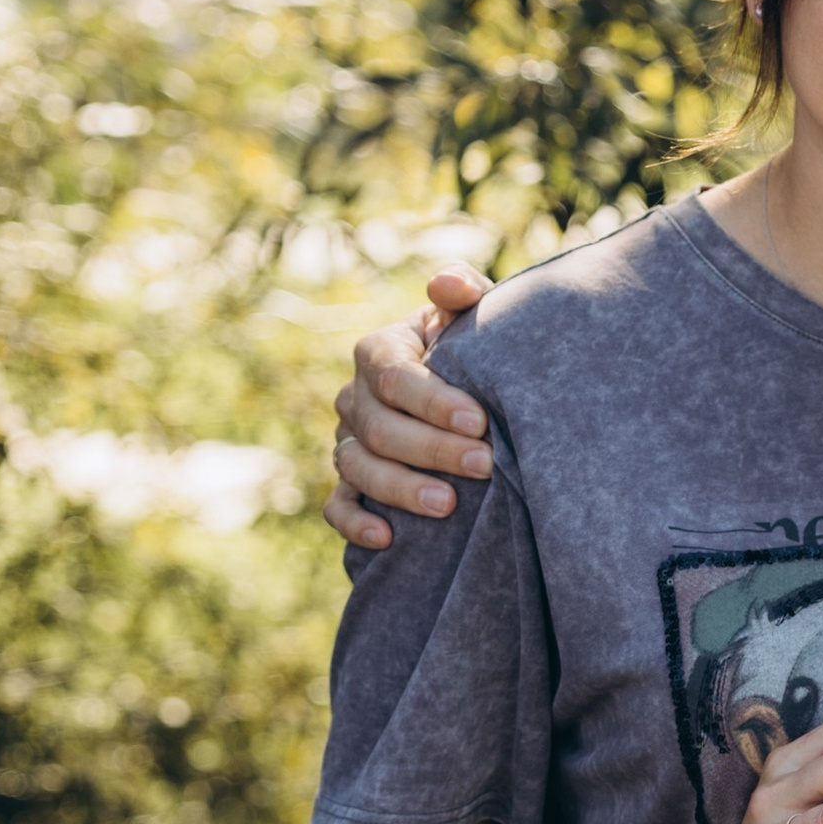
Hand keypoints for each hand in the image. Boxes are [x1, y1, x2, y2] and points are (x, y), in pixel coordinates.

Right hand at [325, 268, 494, 548]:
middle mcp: (356, 397)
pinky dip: (355, 524)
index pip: (395, 377)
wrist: (472, 391)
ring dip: (400, 489)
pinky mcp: (351, 483)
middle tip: (484, 465)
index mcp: (380, 352)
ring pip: (357, 469)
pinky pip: (337, 506)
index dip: (434, 402)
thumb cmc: (475, 347)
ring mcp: (349, 442)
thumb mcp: (476, 313)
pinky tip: (388, 539)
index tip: (480, 422)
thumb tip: (445, 284)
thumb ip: (464, 291)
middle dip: (432, 449)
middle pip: (380, 428)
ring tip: (449, 505)